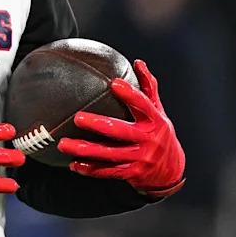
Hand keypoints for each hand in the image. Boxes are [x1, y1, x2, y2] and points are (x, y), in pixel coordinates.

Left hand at [55, 60, 184, 197]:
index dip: (130, 94)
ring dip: (85, 150)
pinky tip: (73, 164)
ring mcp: (140, 158)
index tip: (114, 84)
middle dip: (98, 125)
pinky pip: (108, 171)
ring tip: (64, 144)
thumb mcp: (159, 111)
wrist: (171, 171)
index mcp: (155, 121)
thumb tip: (139, 63)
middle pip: (121, 131)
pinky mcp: (132, 173)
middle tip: (77, 118)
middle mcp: (148, 140)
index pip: (143, 105)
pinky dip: (90, 169)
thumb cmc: (160, 134)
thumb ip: (149, 88)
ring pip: (109, 154)